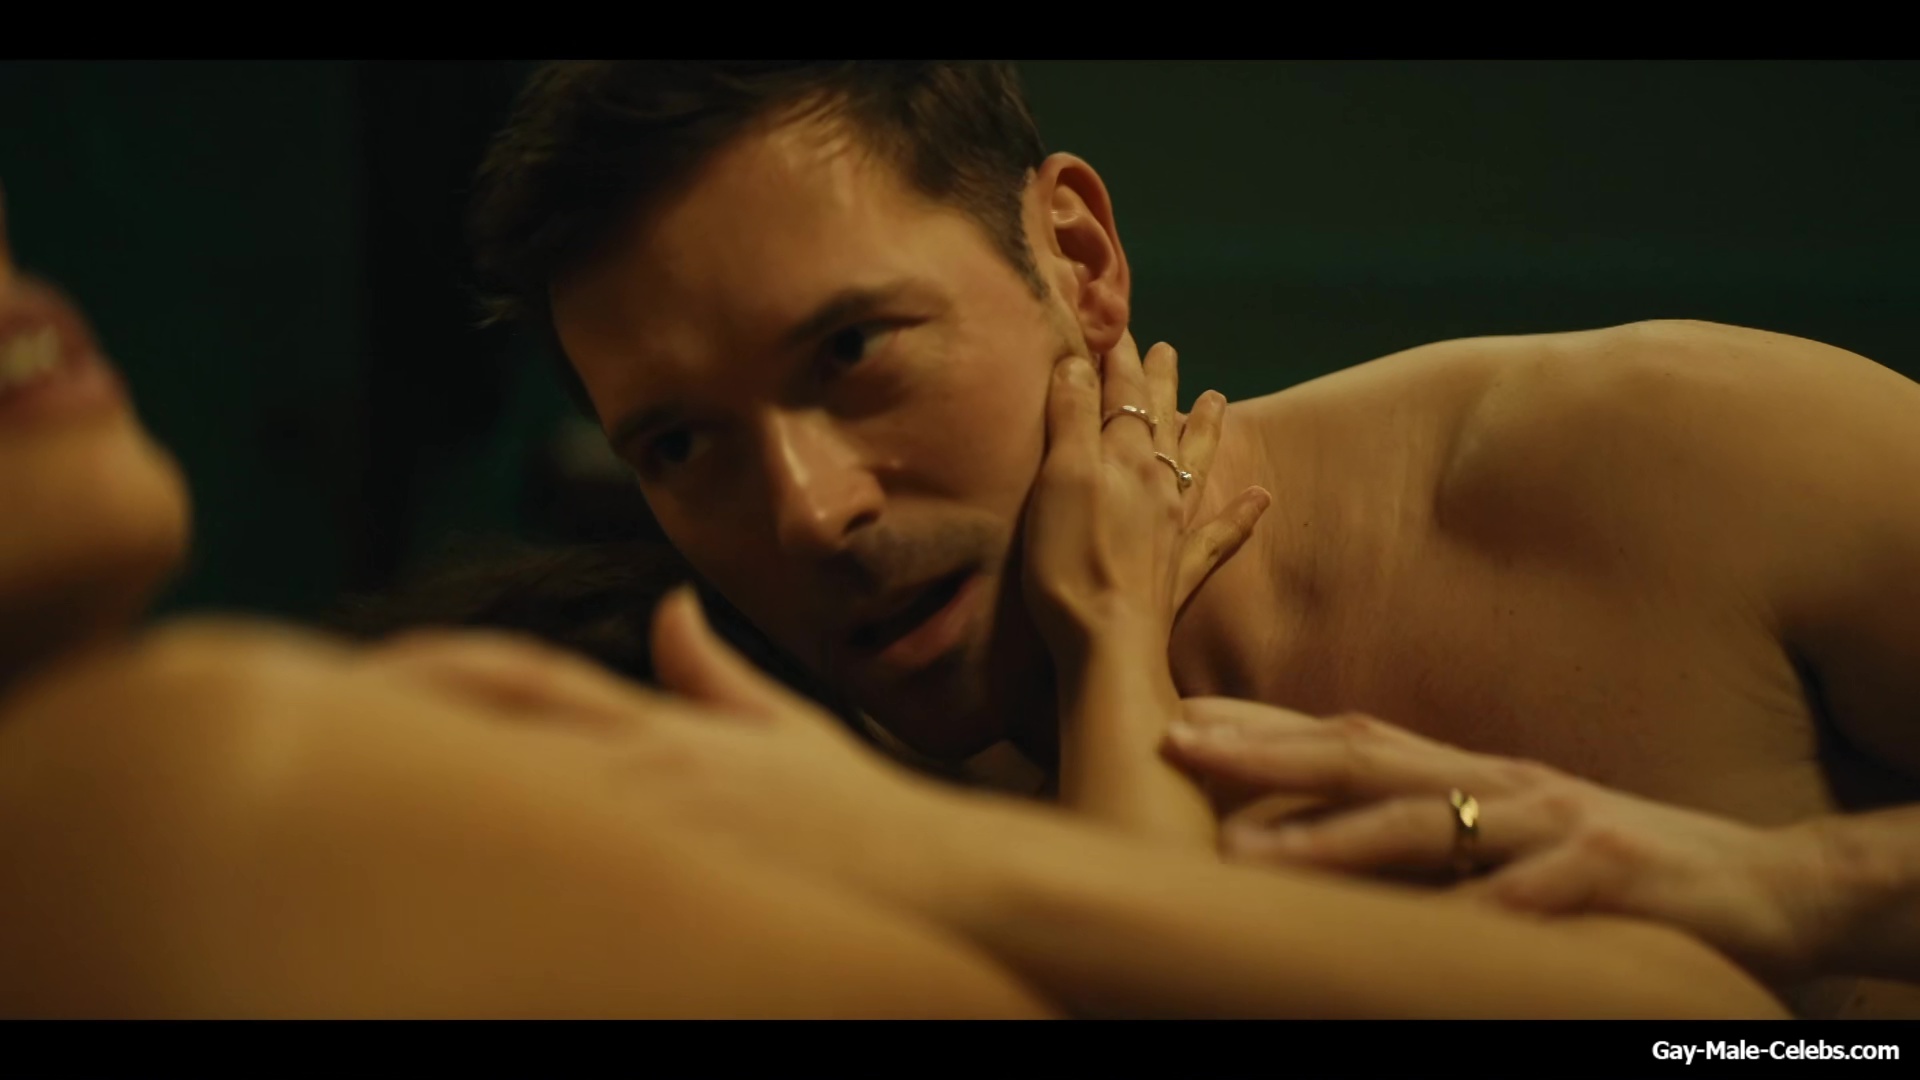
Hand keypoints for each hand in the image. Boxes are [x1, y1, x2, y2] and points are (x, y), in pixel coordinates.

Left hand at [362, 588, 982, 920]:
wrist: (939, 883)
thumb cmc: (861, 817)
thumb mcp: (784, 729)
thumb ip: (710, 671)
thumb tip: (666, 608)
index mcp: (662, 726)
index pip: (525, 677)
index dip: (438, 668)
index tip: (363, 671)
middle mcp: (649, 767)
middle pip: (493, 732)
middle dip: (399, 723)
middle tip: (307, 724)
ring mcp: (661, 828)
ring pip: (517, 798)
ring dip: (430, 790)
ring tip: (339, 800)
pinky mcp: (683, 888)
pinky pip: (573, 875)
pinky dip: (505, 867)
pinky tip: (441, 881)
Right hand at [1022, 332, 1268, 660]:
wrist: (1108, 644)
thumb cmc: (1072, 562)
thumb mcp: (1061, 477)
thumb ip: (1073, 417)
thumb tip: (1081, 360)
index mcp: (1125, 458)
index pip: (1122, 393)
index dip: (1116, 357)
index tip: (1112, 322)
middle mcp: (1158, 484)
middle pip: (1161, 421)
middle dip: (1159, 383)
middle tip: (1166, 348)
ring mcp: (1175, 528)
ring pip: (1196, 464)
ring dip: (1205, 429)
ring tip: (1219, 398)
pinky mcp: (1178, 571)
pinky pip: (1220, 536)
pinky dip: (1240, 515)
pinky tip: (1262, 500)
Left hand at [1162, 698, 1842, 980]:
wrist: (1771, 881)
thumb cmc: (1619, 866)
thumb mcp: (1517, 835)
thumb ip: (1436, 828)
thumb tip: (1332, 842)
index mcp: (1475, 774)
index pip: (1351, 738)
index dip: (1263, 727)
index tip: (1178, 719)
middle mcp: (1503, 784)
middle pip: (1366, 757)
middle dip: (1265, 750)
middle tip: (1176, 744)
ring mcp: (1556, 825)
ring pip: (1428, 825)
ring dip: (1331, 838)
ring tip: (1248, 854)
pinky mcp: (1611, 878)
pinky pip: (1529, 902)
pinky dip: (1472, 913)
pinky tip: (1413, 928)